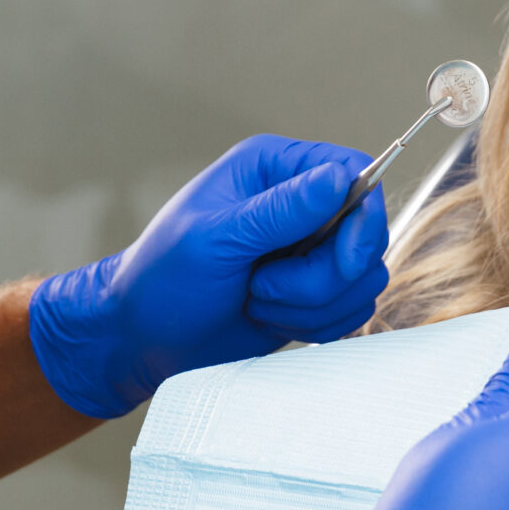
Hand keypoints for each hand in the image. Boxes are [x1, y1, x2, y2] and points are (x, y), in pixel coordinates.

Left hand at [26, 135, 389, 418]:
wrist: (142, 339)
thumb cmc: (162, 281)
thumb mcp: (215, 239)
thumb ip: (280, 210)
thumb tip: (338, 177)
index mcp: (273, 169)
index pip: (354, 173)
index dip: (361, 218)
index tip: (342, 258)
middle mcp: (299, 204)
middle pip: (366, 233)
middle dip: (323, 275)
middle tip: (264, 287)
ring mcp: (309, 250)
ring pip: (363, 277)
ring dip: (313, 304)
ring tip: (256, 300)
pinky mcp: (313, 291)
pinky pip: (352, 307)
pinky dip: (317, 324)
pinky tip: (270, 318)